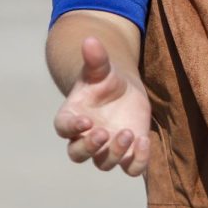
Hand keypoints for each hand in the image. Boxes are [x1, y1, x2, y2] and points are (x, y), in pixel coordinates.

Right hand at [53, 36, 150, 175]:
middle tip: (104, 132)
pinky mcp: (128, 153)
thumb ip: (95, 58)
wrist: (122, 91)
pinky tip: (144, 141)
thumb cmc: (105, 81)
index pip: (63, 128)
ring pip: (104, 163)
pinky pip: (131, 168)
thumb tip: (90, 39)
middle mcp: (85, 137)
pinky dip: (137, 161)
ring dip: (114, 152)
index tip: (85, 121)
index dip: (71, 128)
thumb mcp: (101, 68)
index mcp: (71, 117)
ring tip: (128, 133)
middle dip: (90, 147)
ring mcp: (106, 148)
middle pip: (78, 154)